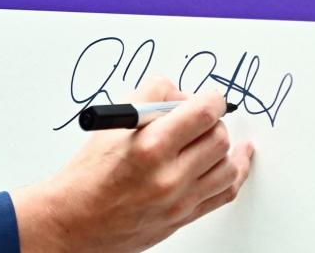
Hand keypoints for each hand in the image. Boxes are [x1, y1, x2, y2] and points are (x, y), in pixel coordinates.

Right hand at [11, 77, 253, 252]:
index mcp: (150, 146)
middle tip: (198, 117)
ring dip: (223, 145)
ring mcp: (181, 200)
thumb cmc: (89, 173)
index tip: (210, 96)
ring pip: (228, 165)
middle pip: (218, 136)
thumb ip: (150, 100)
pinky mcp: (186, 216)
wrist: (77, 219)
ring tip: (210, 136)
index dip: (211, 99)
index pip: (202, 112)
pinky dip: (235, 172)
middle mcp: (169, 175)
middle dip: (212, 120)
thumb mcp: (112, 126)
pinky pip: (226, 192)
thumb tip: (181, 94)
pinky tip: (237, 160)